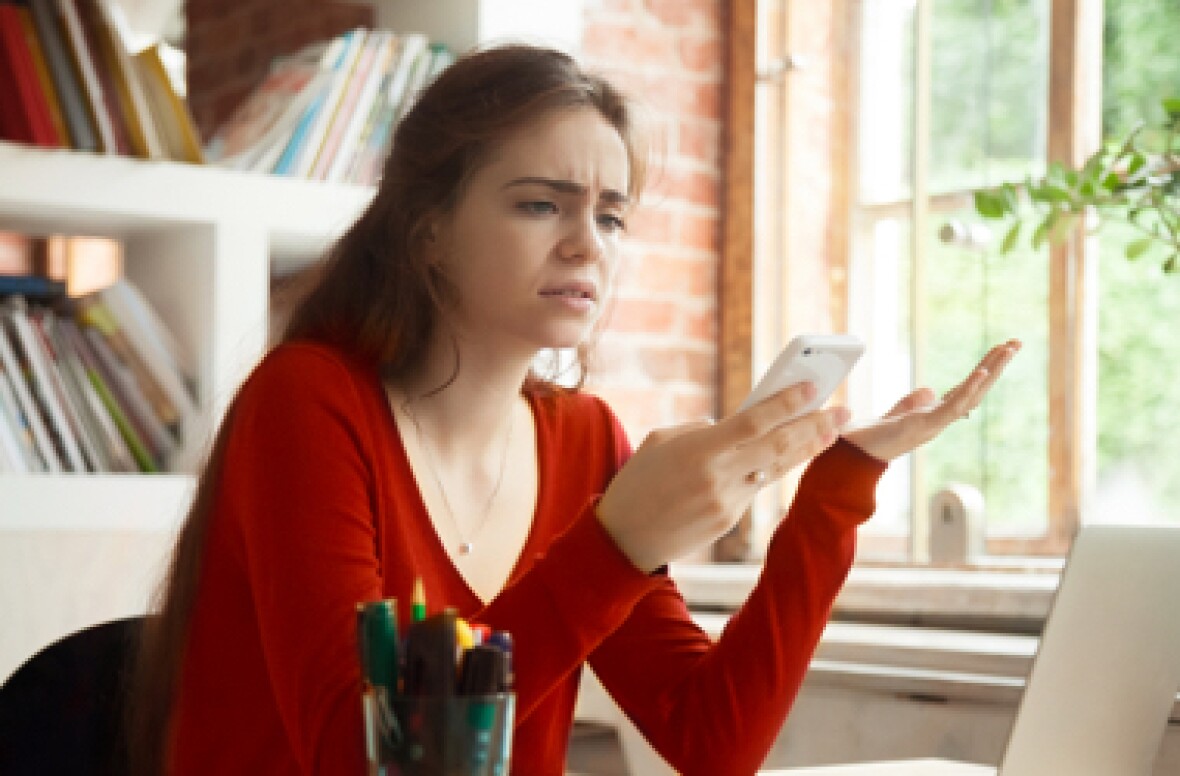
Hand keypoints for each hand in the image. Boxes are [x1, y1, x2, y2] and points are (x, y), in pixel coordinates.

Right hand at [597, 382, 850, 572]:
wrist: (623, 539)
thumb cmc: (637, 482)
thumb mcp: (660, 442)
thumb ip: (700, 430)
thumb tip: (730, 426)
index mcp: (699, 450)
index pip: (754, 421)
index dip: (786, 403)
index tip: (813, 388)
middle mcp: (719, 476)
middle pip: (778, 446)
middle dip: (814, 427)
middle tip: (842, 412)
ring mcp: (727, 502)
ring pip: (774, 469)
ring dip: (805, 449)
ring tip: (831, 432)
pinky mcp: (729, 521)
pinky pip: (753, 488)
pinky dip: (767, 470)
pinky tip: (785, 455)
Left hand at [843, 339, 1020, 461]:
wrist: (851, 457)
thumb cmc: (869, 439)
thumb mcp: (895, 415)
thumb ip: (911, 403)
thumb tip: (929, 391)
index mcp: (933, 414)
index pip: (965, 388)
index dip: (983, 370)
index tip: (1000, 349)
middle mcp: (939, 420)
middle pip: (975, 390)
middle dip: (997, 366)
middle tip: (1016, 342)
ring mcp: (933, 424)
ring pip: (971, 396)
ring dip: (991, 372)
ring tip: (1008, 348)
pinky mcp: (923, 427)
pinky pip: (952, 408)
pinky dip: (968, 390)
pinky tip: (982, 372)